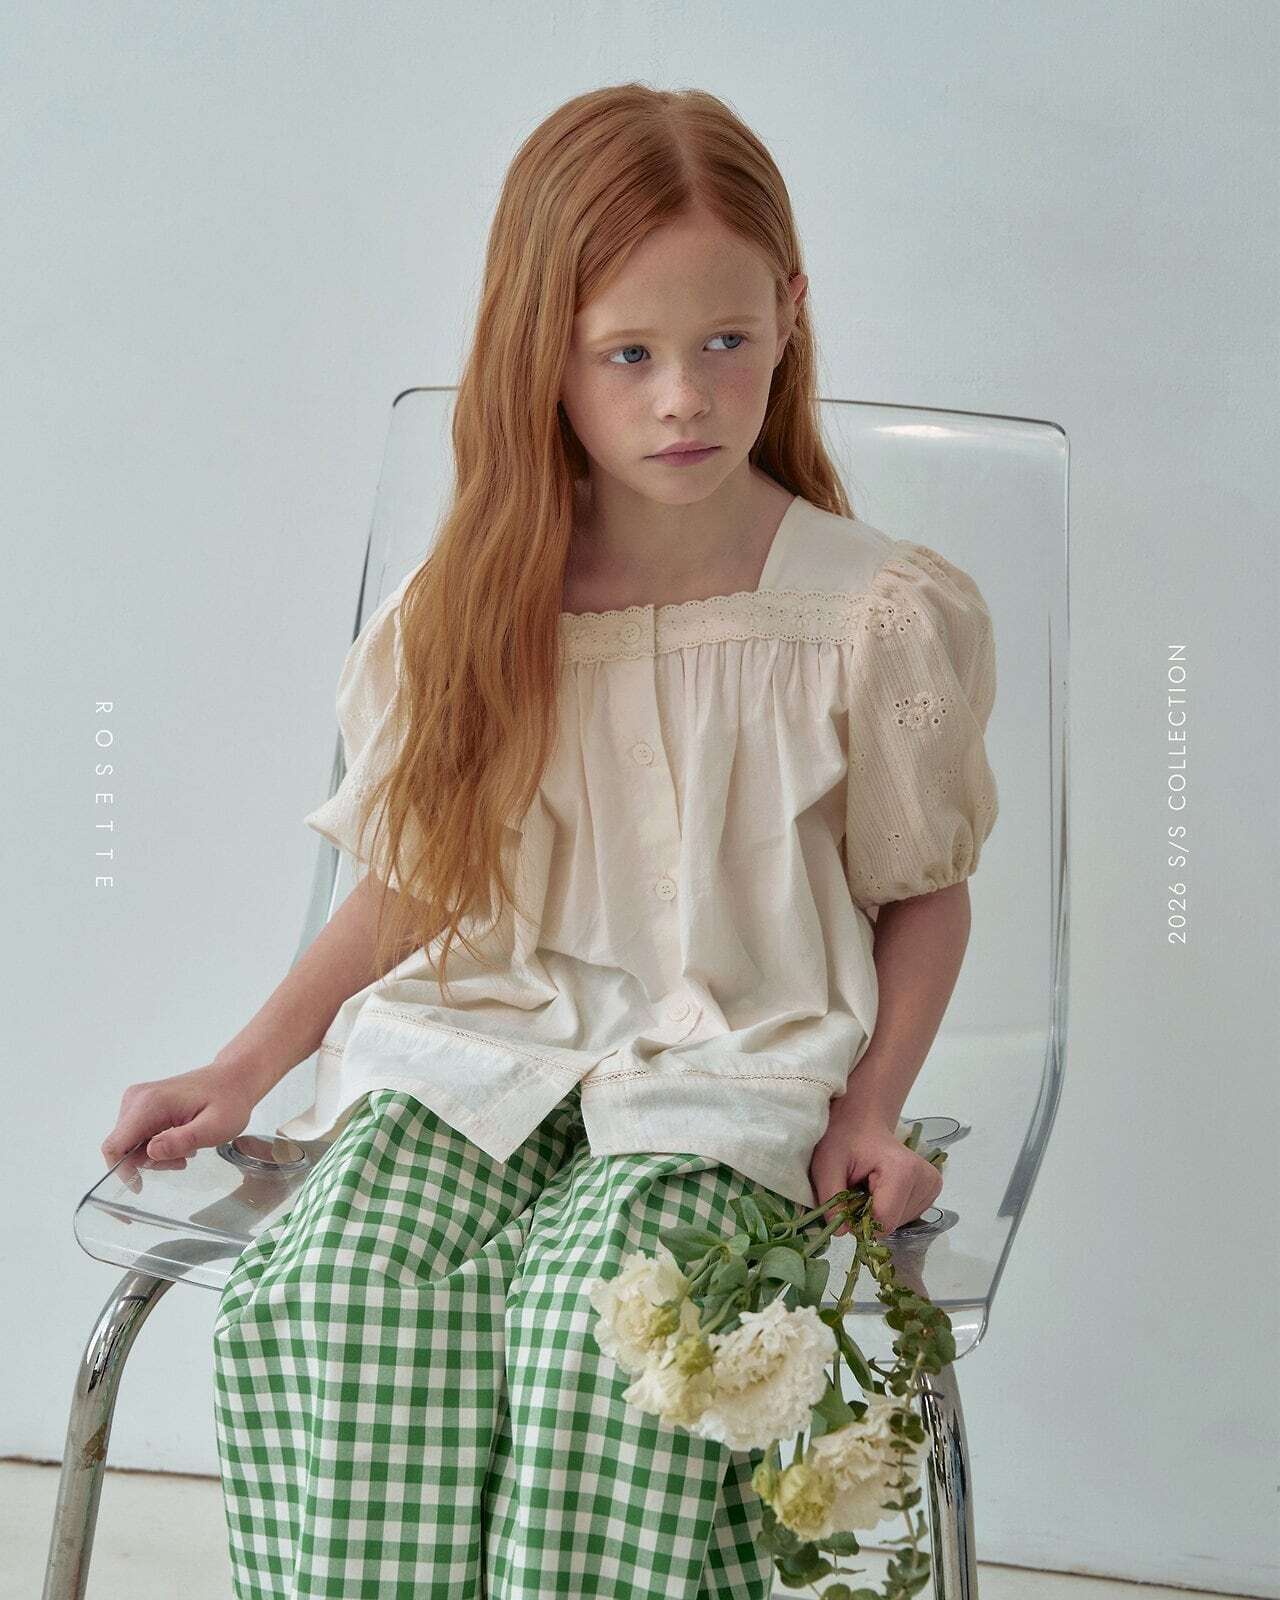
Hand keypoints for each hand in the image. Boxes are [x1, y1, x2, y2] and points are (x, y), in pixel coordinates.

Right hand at [101, 1061, 258, 1179]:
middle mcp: (137, 1099)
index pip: (114, 1146)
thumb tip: (151, 1152)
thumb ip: (183, 1140)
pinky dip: (156, 1145)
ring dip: (154, 1155)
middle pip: (123, 1147)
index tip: (140, 1186)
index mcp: (149, 1104)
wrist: (232, 1078)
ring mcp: (138, 1099)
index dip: (121, 1171)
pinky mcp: (143, 1103)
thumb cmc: (228, 1101)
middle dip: (147, 1163)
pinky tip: (180, 1142)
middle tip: (181, 1161)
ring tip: (186, 1151)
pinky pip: (137, 1135)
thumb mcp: (215, 1127)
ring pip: (130, 1143)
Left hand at [809, 1109, 942, 1237]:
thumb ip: (832, 1198)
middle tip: (856, 1192)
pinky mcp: (932, 1190)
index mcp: (903, 1170)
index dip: (860, 1222)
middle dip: (869, 1217)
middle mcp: (926, 1178)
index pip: (885, 1221)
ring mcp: (933, 1185)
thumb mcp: (826, 1165)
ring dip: (879, 1214)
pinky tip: (881, 1190)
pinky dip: (890, 1210)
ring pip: (900, 1223)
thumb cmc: (845, 1140)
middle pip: (893, 1224)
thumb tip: (842, 1233)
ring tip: (868, 1188)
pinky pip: (907, 1216)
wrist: (863, 1123)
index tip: (847, 1206)